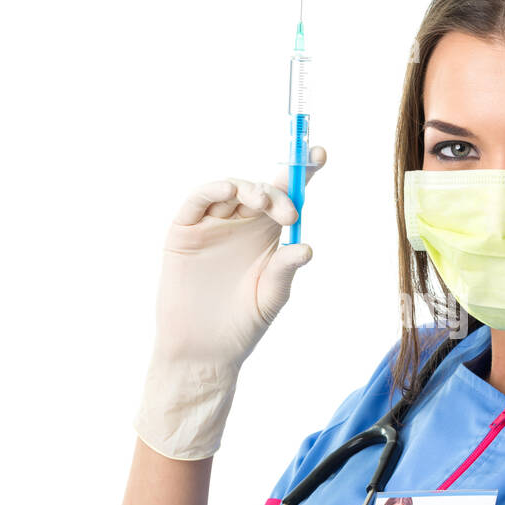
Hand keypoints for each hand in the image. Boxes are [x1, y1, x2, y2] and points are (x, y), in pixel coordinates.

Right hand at [134, 146, 326, 460]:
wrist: (203, 350)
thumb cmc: (242, 325)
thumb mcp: (271, 297)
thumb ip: (284, 270)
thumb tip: (307, 247)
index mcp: (268, 233)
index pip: (288, 194)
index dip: (303, 170)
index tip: (319, 154)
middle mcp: (242, 222)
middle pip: (261, 188)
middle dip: (278, 191)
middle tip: (288, 212)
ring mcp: (213, 223)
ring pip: (232, 188)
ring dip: (250, 188)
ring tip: (265, 204)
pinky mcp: (185, 230)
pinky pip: (198, 201)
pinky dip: (213, 190)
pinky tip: (230, 189)